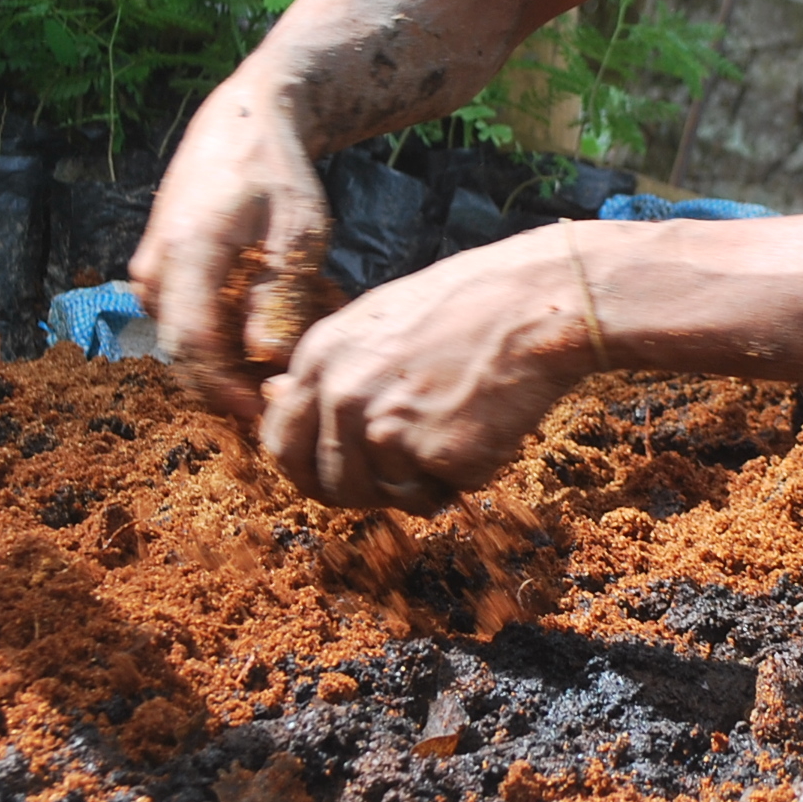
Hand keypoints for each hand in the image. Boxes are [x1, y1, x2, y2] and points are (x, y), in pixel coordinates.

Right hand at [127, 88, 329, 428]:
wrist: (242, 121)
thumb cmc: (277, 170)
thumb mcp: (297, 228)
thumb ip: (280, 292)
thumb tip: (264, 356)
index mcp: (187, 252)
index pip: (193, 345)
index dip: (227, 390)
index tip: (266, 412)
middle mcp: (155, 266)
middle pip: (183, 353)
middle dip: (232, 380)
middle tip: (286, 382)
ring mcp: (149, 270)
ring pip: (184, 339)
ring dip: (231, 353)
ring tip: (287, 332)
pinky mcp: (155, 271)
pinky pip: (185, 318)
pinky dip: (223, 328)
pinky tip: (266, 314)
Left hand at [258, 227, 597, 508]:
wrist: (532, 306)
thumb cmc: (465, 310)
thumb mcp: (376, 323)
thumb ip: (327, 368)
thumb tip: (270, 396)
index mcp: (319, 356)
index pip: (282, 441)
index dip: (312, 469)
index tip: (343, 473)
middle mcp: (337, 391)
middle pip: (322, 481)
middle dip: (358, 492)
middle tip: (402, 476)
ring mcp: (378, 423)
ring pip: (377, 495)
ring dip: (414, 485)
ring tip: (451, 436)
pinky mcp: (423, 450)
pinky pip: (430, 494)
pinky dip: (457, 478)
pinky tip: (480, 431)